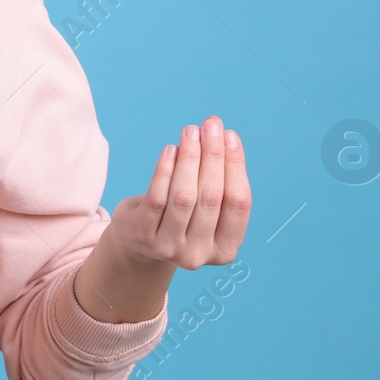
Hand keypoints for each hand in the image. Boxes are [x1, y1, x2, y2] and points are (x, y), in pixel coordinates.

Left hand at [105, 115, 250, 269]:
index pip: (238, 203)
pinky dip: (165, 170)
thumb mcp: (205, 209)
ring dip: (189, 158)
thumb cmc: (182, 217)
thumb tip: (222, 134)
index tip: (230, 135)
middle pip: (211, 197)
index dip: (235, 166)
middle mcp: (198, 254)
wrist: (140, 243)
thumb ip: (217, 181)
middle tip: (211, 125)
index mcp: (225, 250)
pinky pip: (157, 197)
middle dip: (213, 156)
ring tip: (190, 131)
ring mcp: (168, 248)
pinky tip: (170, 149)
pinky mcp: (142, 235)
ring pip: (184, 196)